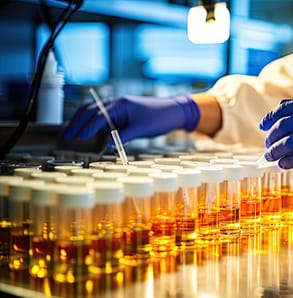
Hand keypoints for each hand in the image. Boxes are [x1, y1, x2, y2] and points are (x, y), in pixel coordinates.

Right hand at [63, 94, 199, 146]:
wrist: (174, 112)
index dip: (87, 127)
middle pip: (90, 111)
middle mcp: (116, 104)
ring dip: (82, 123)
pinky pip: (103, 118)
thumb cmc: (159, 118)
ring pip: (94, 113)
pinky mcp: (122, 113)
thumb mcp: (140, 129)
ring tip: (72, 134)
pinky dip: (93, 125)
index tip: (78, 137)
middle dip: (77, 123)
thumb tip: (106, 146)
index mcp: (120, 104)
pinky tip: (88, 134)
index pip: (98, 116)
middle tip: (67, 136)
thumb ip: (122, 137)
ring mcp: (118, 108)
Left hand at [259, 97, 292, 176]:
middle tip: (267, 146)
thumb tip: (276, 121)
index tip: (263, 126)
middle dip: (271, 138)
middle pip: (282, 126)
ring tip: (271, 157)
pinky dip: (285, 162)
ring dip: (274, 152)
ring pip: (287, 144)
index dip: (270, 118)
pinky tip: (282, 164)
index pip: (285, 109)